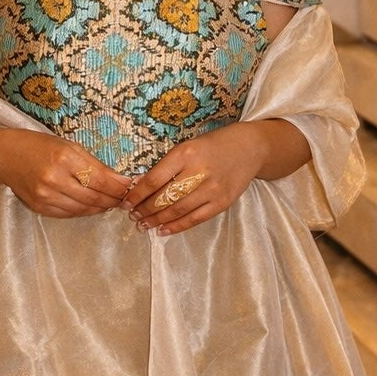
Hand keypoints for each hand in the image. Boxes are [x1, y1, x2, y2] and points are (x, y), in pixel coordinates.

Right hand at [0, 131, 130, 217]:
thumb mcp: (69, 146)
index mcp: (65, 158)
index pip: (101, 179)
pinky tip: (91, 206)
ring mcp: (46, 195)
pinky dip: (83, 211)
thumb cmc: (40, 146)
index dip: (119, 187)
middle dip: (113, 200)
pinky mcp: (40, 207)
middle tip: (125, 200)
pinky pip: (68, 214)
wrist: (6, 156)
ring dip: (100, 208)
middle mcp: (55, 178)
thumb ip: (94, 163)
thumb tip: (120, 180)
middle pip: (94, 197)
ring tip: (110, 203)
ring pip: (83, 209)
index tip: (131, 188)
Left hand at [123, 122, 274, 236]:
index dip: (137, 194)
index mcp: (186, 153)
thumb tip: (140, 185)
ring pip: (177, 210)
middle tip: (132, 215)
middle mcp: (198, 171)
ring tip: (143, 224)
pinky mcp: (222, 202)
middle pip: (164, 197)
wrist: (250, 148)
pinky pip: (195, 219)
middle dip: (144, 209)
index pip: (154, 179)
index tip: (125, 202)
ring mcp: (212, 189)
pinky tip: (163, 230)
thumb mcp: (188, 146)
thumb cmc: (213, 145)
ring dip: (156, 220)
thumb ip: (167, 164)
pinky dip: (177, 226)